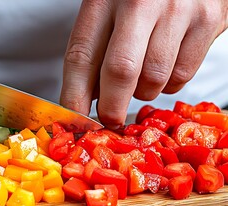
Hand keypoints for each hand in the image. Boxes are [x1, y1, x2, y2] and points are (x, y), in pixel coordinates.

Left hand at [60, 0, 227, 128]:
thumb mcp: (107, 8)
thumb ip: (97, 48)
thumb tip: (89, 98)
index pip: (81, 56)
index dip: (75, 95)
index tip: (75, 118)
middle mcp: (140, 2)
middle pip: (120, 72)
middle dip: (111, 107)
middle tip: (109, 118)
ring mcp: (177, 11)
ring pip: (153, 80)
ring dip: (142, 92)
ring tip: (141, 74)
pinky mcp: (207, 21)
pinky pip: (181, 76)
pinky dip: (168, 83)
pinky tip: (165, 63)